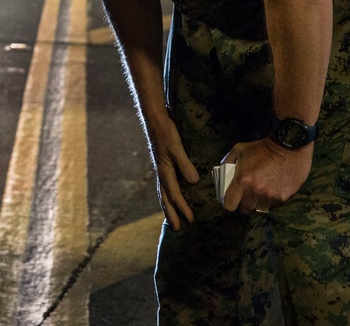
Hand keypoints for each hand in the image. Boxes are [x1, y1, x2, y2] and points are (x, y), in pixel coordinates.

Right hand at [147, 113, 199, 230]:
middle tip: (176, 228)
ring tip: (171, 218)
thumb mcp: (176, 148)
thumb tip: (194, 182)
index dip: (182, 207)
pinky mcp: (162, 165)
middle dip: (171, 213)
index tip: (190, 219)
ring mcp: (160, 170)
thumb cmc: (166, 133)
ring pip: (163, 193)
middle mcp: (161, 173)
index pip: (174, 194)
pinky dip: (167, 195)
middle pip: (165, 198)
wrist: (155, 121)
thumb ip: (185, 165)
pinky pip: (165, 185)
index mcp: (164, 171)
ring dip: (167, 206)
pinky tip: (171, 196)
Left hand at [220, 138, 312, 213]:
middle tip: (246, 196)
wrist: (288, 146)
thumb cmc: (262, 147)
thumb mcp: (239, 150)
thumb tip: (221, 174)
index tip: (232, 199)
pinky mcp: (283, 197)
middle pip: (245, 209)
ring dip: (258, 202)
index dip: (229, 203)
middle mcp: (255, 191)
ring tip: (261, 192)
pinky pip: (273, 205)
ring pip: (260, 209)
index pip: (229, 204)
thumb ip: (227, 162)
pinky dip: (271, 200)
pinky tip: (273, 189)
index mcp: (242, 180)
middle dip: (244, 204)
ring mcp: (270, 196)